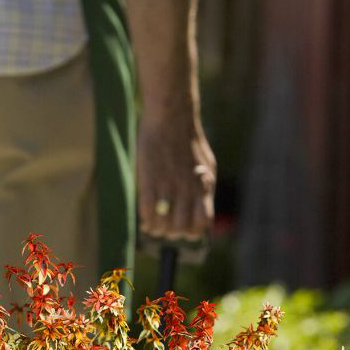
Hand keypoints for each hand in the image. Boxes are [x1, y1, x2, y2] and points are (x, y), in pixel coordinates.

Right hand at [136, 116, 215, 242]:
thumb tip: (203, 214)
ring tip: (153, 225)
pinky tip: (144, 217)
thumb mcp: (205, 167)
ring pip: (163, 225)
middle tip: (164, 227)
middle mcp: (187, 189)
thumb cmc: (188, 143)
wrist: (172, 116)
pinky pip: (147, 212)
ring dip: (157, 229)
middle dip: (171, 233)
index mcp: (203, 187)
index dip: (191, 231)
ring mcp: (169, 185)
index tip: (183, 228)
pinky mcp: (150, 180)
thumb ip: (204, 191)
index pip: (201, 224)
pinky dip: (145, 220)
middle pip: (181, 228)